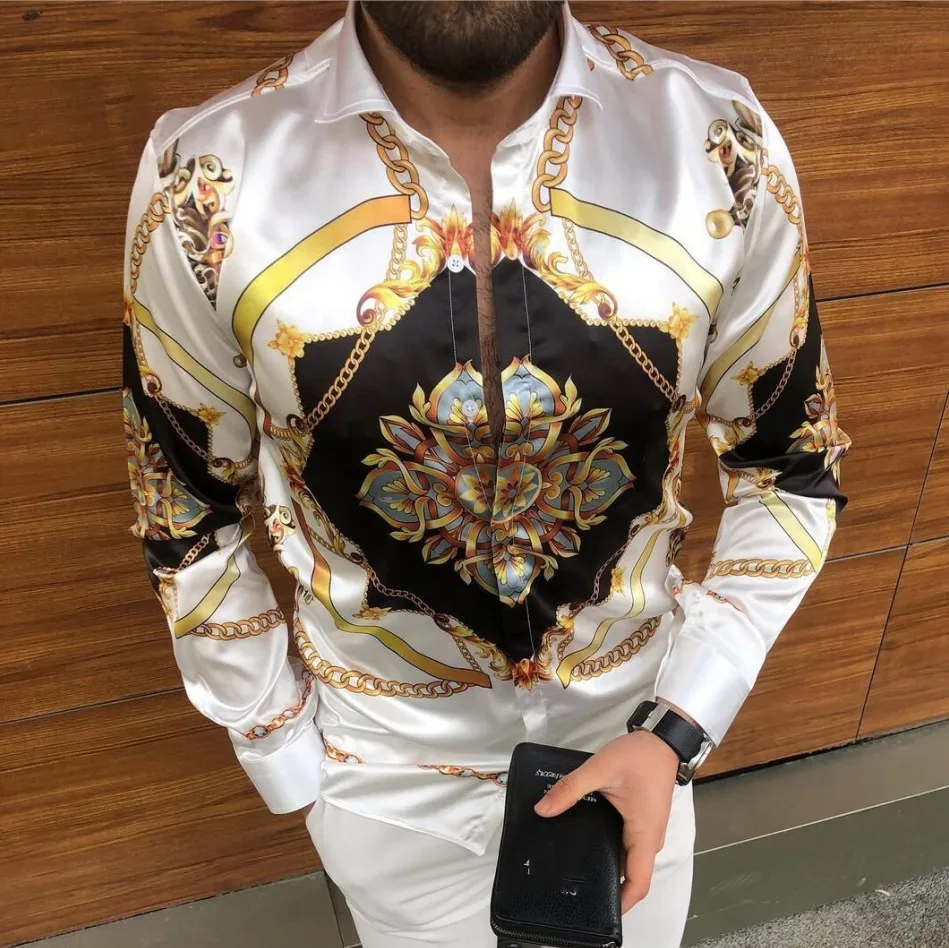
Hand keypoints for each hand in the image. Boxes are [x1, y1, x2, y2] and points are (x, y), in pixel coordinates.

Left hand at [534, 731, 678, 912]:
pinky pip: (628, 846)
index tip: (598, 911)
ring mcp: (647, 830)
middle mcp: (649, 839)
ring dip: (610, 869)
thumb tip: (543, 810)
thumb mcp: (600, 769)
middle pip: (631, 876)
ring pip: (629, 861)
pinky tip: (589, 843)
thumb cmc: (639, 756)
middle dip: (608, 888)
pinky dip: (612, 851)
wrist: (661, 740)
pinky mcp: (641, 820)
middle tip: (575, 889)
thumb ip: (570, 789)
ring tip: (577, 869)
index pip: (638, 884)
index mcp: (644, 835)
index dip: (621, 904)